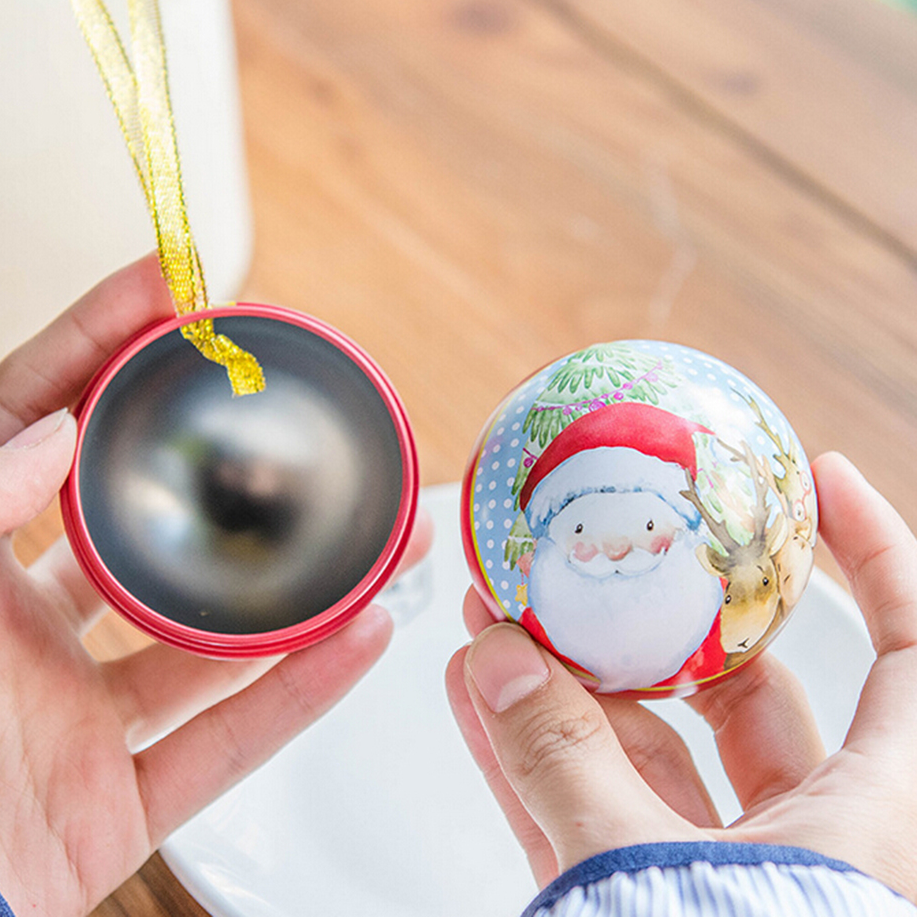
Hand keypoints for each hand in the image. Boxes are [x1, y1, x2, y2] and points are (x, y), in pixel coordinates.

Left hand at [0, 255, 431, 915]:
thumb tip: (56, 429)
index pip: (34, 426)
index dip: (93, 345)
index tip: (164, 286)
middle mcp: (30, 632)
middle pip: (144, 519)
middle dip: (215, 456)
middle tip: (276, 395)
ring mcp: (81, 714)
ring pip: (210, 634)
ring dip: (294, 586)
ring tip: (370, 529)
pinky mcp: (119, 797)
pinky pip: (227, 739)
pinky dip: (298, 692)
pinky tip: (361, 635)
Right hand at [446, 451, 916, 901]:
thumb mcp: (655, 885)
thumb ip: (569, 768)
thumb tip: (497, 664)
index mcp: (881, 820)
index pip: (912, 649)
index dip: (875, 552)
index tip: (820, 479)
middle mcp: (820, 845)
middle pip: (748, 693)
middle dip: (660, 623)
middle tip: (598, 563)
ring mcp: (729, 882)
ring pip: (654, 756)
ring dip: (572, 689)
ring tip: (500, 623)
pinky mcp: (656, 913)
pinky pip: (598, 815)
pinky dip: (541, 760)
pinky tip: (479, 703)